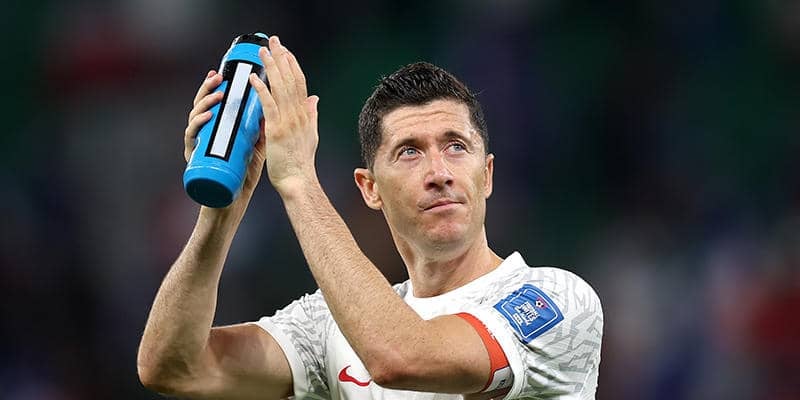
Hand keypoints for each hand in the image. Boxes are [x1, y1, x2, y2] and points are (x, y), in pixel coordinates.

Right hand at [184, 69, 267, 224]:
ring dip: (204, 103)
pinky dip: (197, 125)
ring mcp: (198, 145)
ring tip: (218, 95)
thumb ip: (265, 129)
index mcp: (218, 130)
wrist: (235, 201)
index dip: (215, 87)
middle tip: (218, 77)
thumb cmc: (244, 174)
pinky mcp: (194, 157)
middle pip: (201, 106)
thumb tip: (280, 107)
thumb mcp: (258, 147)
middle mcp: (205, 134)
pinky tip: (207, 117)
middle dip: (207, 89)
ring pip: (194, 117)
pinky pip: (192, 138)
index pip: (214, 104)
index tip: (222, 72)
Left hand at [249, 36, 319, 197]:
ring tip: (263, 51)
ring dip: (271, 67)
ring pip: (280, 88)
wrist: (298, 181)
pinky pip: (268, 105)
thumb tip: (315, 98)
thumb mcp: (310, 134)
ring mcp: (288, 121)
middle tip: (273, 41)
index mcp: (305, 115)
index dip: (293, 65)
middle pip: (291, 79)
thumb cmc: (301, 163)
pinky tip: (253, 78)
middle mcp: (298, 114)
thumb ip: (311, 114)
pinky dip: (261, 89)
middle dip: (282, 58)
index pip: (300, 83)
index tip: (285, 51)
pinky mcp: (276, 130)